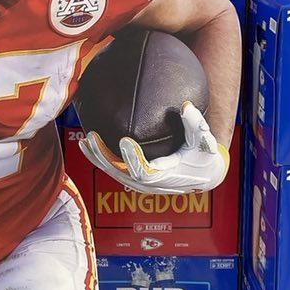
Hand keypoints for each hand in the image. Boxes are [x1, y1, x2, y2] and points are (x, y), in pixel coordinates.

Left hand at [78, 101, 229, 193]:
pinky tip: (85, 145)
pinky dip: (99, 159)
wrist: (204, 176)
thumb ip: (197, 125)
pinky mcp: (134, 179)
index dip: (133, 159)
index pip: (145, 172)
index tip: (124, 140)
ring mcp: (140, 183)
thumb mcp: (205, 142)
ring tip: (84, 140)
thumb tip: (186, 106)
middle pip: (121, 173)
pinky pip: (113, 170)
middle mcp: (150, 183)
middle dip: (105, 156)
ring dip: (97, 157)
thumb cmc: (204, 156)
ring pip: (113, 173)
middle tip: (91, 136)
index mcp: (167, 176)